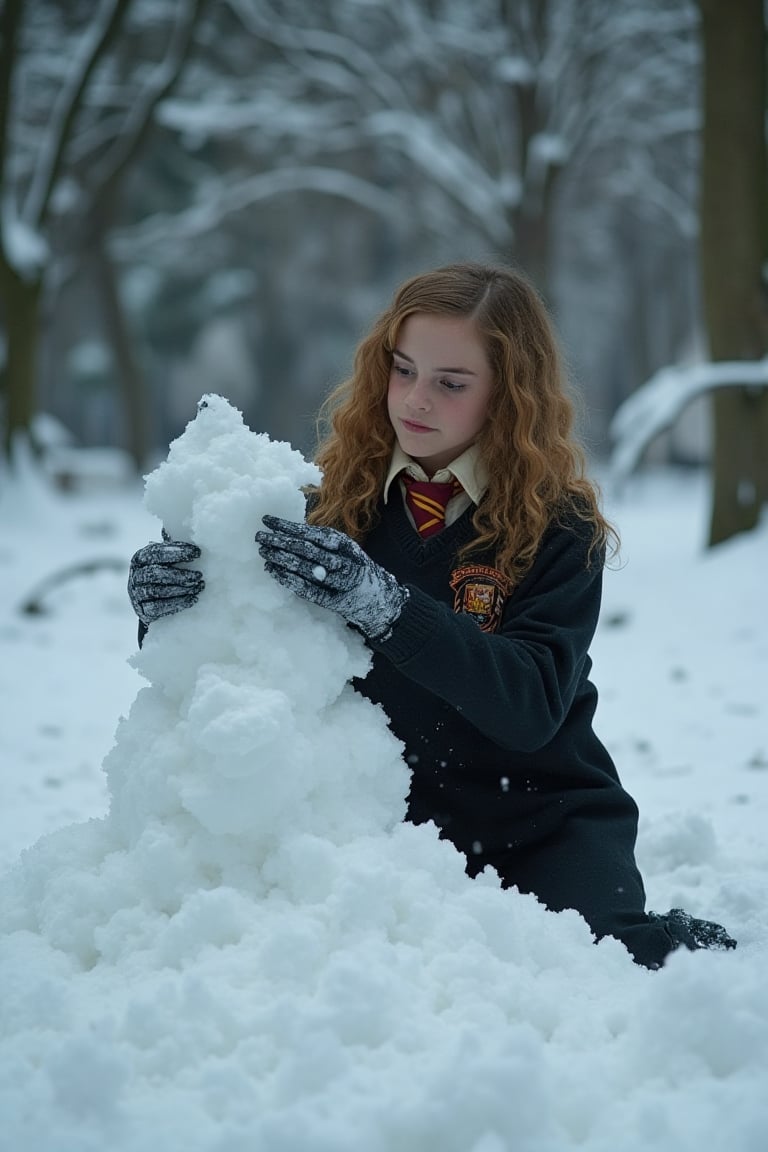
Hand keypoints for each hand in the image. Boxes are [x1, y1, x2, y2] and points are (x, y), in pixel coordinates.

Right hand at [128, 531, 203, 624]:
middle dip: (179, 574)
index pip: (156, 552)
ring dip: (181, 589)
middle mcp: (135, 575)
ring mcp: (136, 594)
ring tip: (199, 587)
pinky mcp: (142, 611)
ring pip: (157, 591)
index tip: (197, 553)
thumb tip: (181, 524)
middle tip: (199, 575)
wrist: (155, 604)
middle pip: (155, 573)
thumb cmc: (166, 574)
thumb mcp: (168, 558)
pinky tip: (192, 600)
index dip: (177, 552)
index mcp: (140, 557)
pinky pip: (158, 608)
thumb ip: (173, 546)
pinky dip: (177, 604)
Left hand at [255, 516, 407, 641]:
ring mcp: (340, 583)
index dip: (288, 527)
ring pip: (306, 569)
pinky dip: (289, 580)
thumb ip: (322, 542)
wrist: (380, 598)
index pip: (312, 533)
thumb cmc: (355, 569)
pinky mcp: (334, 601)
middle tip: (259, 536)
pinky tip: (274, 571)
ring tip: (263, 552)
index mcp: (345, 545)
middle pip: (307, 550)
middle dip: (280, 542)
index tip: (267, 520)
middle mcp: (344, 562)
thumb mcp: (345, 549)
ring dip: (282, 559)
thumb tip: (289, 530)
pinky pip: (308, 590)